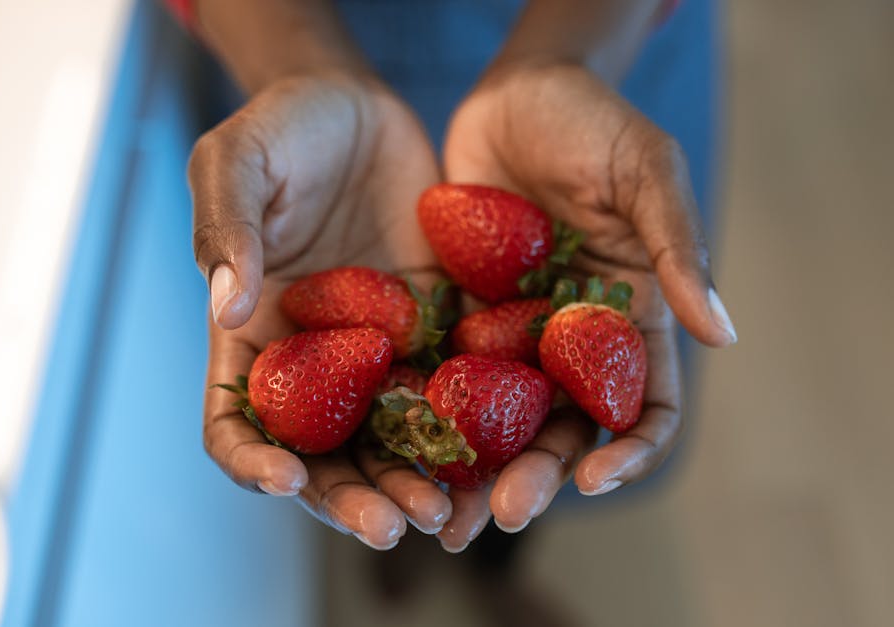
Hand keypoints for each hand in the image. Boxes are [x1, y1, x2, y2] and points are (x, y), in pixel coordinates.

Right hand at [190, 72, 452, 548]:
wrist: (359, 107)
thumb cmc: (283, 128)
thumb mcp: (237, 159)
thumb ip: (226, 228)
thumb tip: (228, 310)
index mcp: (252, 335)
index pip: (235, 422)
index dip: (252, 461)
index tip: (285, 481)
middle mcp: (314, 360)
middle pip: (323, 455)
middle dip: (352, 497)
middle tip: (393, 527)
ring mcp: (375, 351)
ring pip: (391, 440)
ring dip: (415, 483)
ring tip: (449, 514)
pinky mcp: (432, 330)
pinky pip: (450, 391)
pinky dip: (469, 431)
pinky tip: (498, 455)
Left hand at [438, 61, 736, 549]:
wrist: (514, 92)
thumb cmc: (594, 121)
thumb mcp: (647, 172)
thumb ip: (677, 249)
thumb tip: (723, 335)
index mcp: (631, 321)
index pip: (644, 407)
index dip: (629, 451)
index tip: (594, 478)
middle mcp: (573, 343)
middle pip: (564, 430)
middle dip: (538, 475)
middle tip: (500, 513)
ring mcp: (514, 335)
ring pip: (500, 421)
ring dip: (477, 469)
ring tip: (443, 513)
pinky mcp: (459, 317)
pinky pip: (445, 376)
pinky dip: (429, 416)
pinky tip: (401, 447)